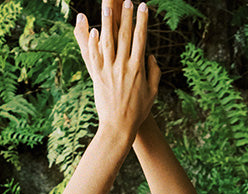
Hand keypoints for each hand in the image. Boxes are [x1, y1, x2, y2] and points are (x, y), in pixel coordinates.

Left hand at [75, 3, 159, 144]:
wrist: (119, 127)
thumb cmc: (137, 112)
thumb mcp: (152, 93)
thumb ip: (154, 73)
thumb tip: (151, 57)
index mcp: (138, 69)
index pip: (141, 39)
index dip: (142, 21)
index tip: (143, 6)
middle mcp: (123, 66)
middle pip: (124, 35)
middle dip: (126, 16)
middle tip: (126, 0)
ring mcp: (109, 70)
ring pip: (107, 42)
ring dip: (107, 23)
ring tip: (107, 7)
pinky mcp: (98, 76)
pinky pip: (95, 56)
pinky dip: (93, 42)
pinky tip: (93, 30)